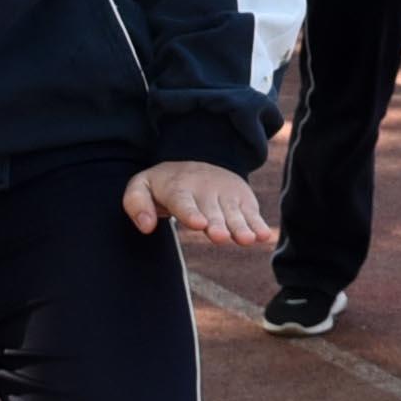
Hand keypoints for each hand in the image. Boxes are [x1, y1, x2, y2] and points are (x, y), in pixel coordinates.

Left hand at [128, 160, 270, 245]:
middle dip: (217, 224)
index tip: (199, 224)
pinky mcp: (242, 199)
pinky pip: (251, 212)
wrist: (196, 160)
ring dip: (241, 227)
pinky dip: (258, 224)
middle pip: (212, 211)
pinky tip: (264, 236)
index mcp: (178, 189)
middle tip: (220, 237)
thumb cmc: (164, 184)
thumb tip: (146, 227)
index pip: (184, 202)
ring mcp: (226, 193)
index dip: (191, 213)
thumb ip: (136, 205)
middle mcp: (205, 190)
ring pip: (233, 213)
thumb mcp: (141, 186)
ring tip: (248, 239)